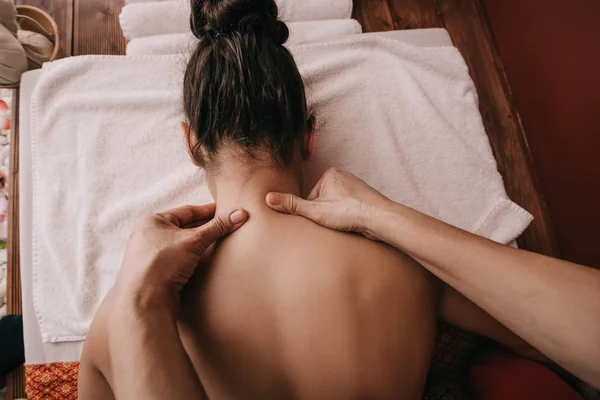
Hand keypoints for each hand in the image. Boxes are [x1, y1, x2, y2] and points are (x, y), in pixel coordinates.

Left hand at [113, 204, 247, 311]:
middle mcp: (148, 235)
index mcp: (152, 221)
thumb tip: (240, 214)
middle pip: (185, 227)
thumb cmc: (162, 264)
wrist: (144, 301)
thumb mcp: (193, 240)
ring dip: (200, 244)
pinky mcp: (156, 272)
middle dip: (207, 227)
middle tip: (228, 226)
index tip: (227, 210)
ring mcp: (150, 255)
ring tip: (221, 242)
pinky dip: (193, 257)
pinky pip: (179, 259)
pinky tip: (205, 259)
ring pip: (182, 244)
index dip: (209, 211)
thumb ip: (217, 227)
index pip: (187, 211)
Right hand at [266, 168, 390, 239]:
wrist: (380, 218)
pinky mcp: (364, 200)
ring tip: (344, 224)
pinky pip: (349, 211)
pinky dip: (348, 219)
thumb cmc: (349, 212)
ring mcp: (355, 188)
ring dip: (337, 218)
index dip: (312, 212)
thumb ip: (291, 205)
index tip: (321, 219)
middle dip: (325, 215)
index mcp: (330, 174)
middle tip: (334, 223)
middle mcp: (343, 177)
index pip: (310, 197)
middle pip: (323, 201)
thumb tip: (268, 198)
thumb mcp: (315, 211)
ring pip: (336, 207)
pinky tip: (352, 225)